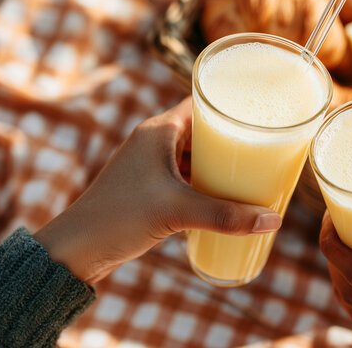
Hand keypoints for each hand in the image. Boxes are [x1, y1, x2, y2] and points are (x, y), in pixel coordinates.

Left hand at [34, 98, 281, 284]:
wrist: (76, 249)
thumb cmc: (119, 218)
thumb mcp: (179, 212)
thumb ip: (227, 216)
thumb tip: (274, 220)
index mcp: (159, 131)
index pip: (202, 102)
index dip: (231, 104)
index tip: (259, 113)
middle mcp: (154, 141)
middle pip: (203, 129)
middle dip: (232, 139)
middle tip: (263, 147)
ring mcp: (150, 165)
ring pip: (195, 155)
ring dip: (219, 163)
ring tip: (250, 172)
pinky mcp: (149, 187)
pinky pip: (186, 175)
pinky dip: (205, 182)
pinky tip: (223, 196)